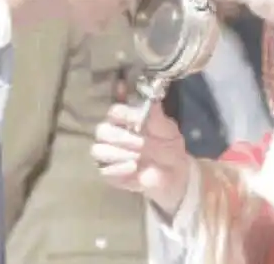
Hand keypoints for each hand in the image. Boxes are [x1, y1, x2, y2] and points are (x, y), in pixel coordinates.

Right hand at [91, 102, 190, 216]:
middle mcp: (114, 134)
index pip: (115, 112)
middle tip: (140, 144)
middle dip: (121, 137)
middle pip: (102, 130)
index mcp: (126, 119)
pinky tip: (134, 168)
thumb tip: (151, 99)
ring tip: (138, 157)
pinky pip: (104, 170)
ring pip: (98, 150)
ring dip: (118, 153)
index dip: (124, 116)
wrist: (175, 173)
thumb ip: (156, 116)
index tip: (138, 122)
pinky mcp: (110, 173)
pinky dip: (119, 169)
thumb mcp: (168, 130)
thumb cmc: (169, 146)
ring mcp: (110, 154)